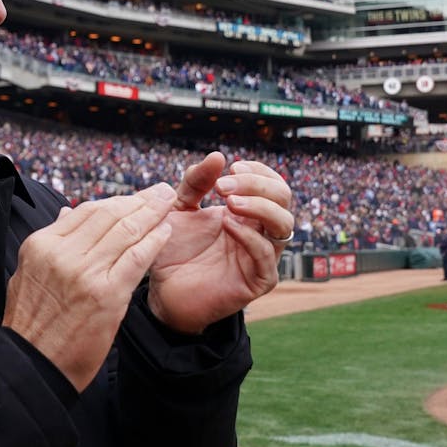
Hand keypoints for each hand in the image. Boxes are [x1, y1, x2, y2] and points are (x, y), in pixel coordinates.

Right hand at [3, 183, 175, 391]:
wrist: (32, 365)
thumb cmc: (32, 325)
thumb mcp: (27, 274)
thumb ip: (51, 243)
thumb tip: (66, 212)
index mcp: (41, 245)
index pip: (86, 211)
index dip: (116, 201)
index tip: (134, 198)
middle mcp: (62, 253)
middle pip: (109, 215)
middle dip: (139, 201)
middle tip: (160, 192)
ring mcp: (85, 272)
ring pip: (126, 231)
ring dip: (152, 214)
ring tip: (167, 204)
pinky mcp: (106, 294)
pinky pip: (137, 258)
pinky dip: (154, 242)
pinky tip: (165, 232)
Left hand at [147, 152, 293, 333]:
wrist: (162, 291)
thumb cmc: (173, 249)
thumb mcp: (179, 208)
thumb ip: (195, 183)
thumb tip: (218, 155)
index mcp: (248, 213)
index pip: (273, 184)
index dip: (258, 171)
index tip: (233, 167)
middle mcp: (261, 232)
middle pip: (283, 198)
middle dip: (257, 184)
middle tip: (224, 186)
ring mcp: (262, 257)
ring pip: (284, 225)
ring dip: (259, 206)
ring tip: (229, 202)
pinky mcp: (258, 282)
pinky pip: (266, 255)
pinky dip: (250, 236)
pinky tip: (227, 225)